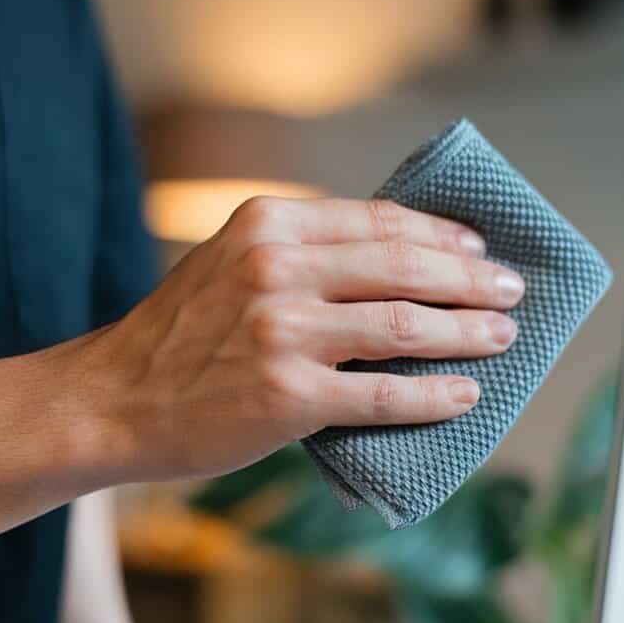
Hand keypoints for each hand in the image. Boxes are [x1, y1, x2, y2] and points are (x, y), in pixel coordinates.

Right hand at [92, 195, 522, 482]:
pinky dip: (433, 396)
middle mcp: (277, 268)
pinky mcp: (287, 396)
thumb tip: (393, 258)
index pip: (380, 221)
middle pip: (404, 266)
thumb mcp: (228, 262)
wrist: (112, 401)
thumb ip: (299, 251)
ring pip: (405, 326)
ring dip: (466, 332)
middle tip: (510, 290)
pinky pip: (383, 396)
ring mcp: (282, 332)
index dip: (442, 235)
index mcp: (267, 224)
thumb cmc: (178, 336)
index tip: (479, 249)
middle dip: (470, 280)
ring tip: (501, 337)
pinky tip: (464, 395)